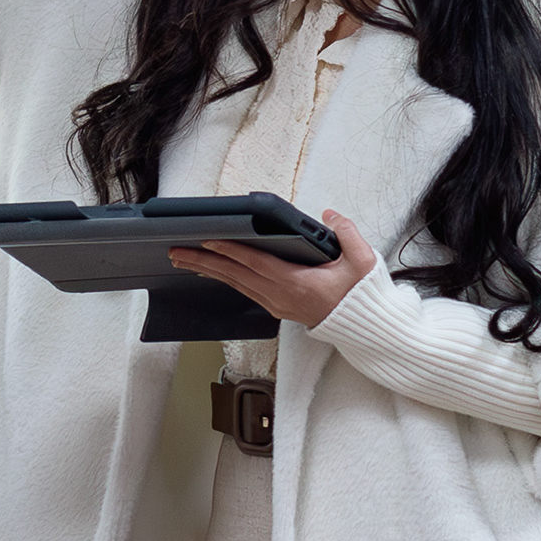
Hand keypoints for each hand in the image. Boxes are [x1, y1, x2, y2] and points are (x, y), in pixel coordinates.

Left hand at [168, 209, 374, 329]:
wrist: (363, 326)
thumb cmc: (360, 294)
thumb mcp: (363, 261)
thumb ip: (346, 233)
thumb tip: (328, 214)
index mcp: (298, 285)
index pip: (257, 264)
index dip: (232, 251)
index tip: (209, 238)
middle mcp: (281, 297)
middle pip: (236, 276)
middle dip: (204, 261)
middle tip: (177, 250)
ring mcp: (276, 304)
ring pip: (235, 284)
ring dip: (208, 270)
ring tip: (183, 259)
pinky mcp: (276, 307)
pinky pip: (243, 290)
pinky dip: (224, 278)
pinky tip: (210, 271)